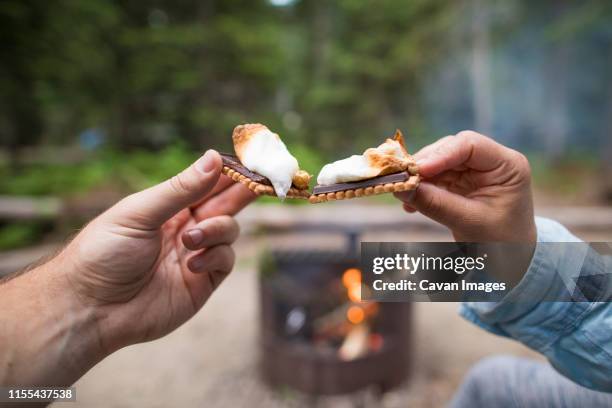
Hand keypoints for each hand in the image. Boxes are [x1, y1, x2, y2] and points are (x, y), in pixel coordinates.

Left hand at [0, 150, 255, 386]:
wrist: (91, 308)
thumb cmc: (104, 253)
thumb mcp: (140, 213)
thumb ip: (181, 189)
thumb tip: (214, 157)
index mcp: (168, 205)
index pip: (206, 181)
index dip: (228, 170)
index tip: (250, 158)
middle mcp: (186, 226)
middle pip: (226, 203)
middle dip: (243, 191)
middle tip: (262, 180)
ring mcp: (196, 253)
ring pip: (229, 230)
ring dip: (216, 229)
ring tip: (190, 240)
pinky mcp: (203, 282)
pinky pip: (225, 260)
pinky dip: (215, 256)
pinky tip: (191, 265)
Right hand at [395, 131, 535, 242]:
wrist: (510, 258)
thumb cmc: (500, 240)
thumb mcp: (469, 222)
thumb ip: (436, 204)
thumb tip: (401, 188)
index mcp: (507, 165)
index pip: (470, 145)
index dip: (440, 154)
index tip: (417, 171)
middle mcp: (490, 161)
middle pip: (450, 150)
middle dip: (424, 165)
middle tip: (401, 180)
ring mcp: (474, 170)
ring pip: (438, 162)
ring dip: (418, 178)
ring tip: (404, 195)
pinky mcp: (459, 181)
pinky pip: (434, 177)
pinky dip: (420, 188)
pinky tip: (410, 204)